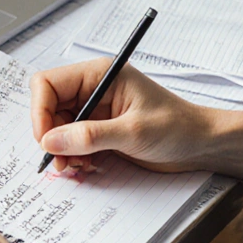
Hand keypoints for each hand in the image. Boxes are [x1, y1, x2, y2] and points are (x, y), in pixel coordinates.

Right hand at [31, 58, 242, 179]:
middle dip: (51, 135)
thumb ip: (89, 136)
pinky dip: (73, 157)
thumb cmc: (177, 128)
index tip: (46, 140)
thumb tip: (50, 141)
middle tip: (61, 161)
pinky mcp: (99, 131)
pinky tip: (86, 167)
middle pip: (48, 107)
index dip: (40, 111)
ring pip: (57, 128)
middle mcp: (93, 89)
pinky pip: (71, 142)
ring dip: (62, 150)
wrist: (202, 145)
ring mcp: (95, 111)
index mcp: (99, 74)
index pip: (48, 83)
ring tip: (76, 168)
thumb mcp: (133, 132)